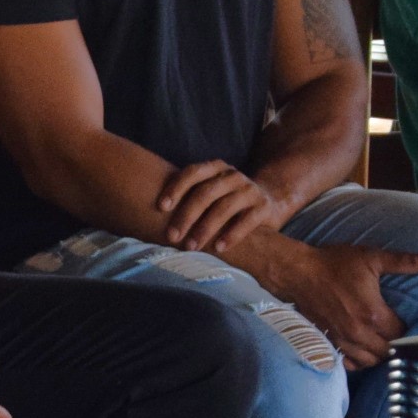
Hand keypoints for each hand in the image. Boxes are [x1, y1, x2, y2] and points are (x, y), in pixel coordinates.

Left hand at [156, 159, 277, 252]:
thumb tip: (148, 212)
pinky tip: (218, 248)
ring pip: (225, 207)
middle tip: (171, 236)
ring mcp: (250, 190)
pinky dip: (232, 235)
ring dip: (205, 228)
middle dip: (186, 215)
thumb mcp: (209, 192)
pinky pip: (247, 221)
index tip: (160, 207)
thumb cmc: (225, 200)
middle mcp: (233, 176)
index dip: (176, 188)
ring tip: (191, 247)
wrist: (269, 201)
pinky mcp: (264, 207)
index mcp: (215, 168)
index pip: (192, 172)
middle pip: (206, 192)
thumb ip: (188, 196)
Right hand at [238, 237, 417, 367]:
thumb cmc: (334, 264)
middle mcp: (359, 332)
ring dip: (379, 354)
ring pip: (370, 361)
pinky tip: (363, 349)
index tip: (408, 323)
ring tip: (382, 342)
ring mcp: (342, 340)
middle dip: (395, 344)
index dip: (409, 330)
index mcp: (373, 313)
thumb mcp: (370, 257)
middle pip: (388, 352)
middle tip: (397, 333)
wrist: (297, 273)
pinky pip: (349, 363)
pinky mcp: (329, 342)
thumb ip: (402, 261)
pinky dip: (359, 360)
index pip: (401, 334)